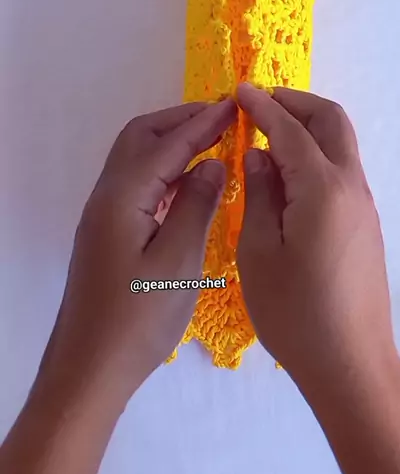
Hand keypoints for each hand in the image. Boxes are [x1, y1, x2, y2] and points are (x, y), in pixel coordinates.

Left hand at [40, 99, 235, 400]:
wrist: (90, 368)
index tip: (235, 105)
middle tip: (223, 119)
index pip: (167, 144)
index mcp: (123, 196)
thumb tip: (212, 163)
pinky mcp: (107, 233)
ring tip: (213, 143)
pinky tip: (190, 184)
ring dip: (171, 144)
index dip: (203, 122)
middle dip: (181, 121)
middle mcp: (106, 196)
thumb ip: (197, 205)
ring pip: (136, 159)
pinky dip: (164, 171)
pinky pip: (137, 184)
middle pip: (140, 137)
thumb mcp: (178, 261)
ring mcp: (103, 215)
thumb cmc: (138, 319)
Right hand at [236, 84, 395, 399]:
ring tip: (268, 135)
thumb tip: (259, 153)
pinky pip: (342, 170)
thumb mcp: (258, 252)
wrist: (350, 363)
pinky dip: (316, 154)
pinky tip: (288, 175)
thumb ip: (259, 193)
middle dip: (295, 103)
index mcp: (323, 189)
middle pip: (331, 121)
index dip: (262, 107)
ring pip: (341, 144)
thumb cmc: (294, 313)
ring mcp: (364, 206)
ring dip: (308, 127)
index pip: (290, 130)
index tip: (238, 92)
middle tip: (259, 104)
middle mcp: (351, 187)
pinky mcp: (366, 224)